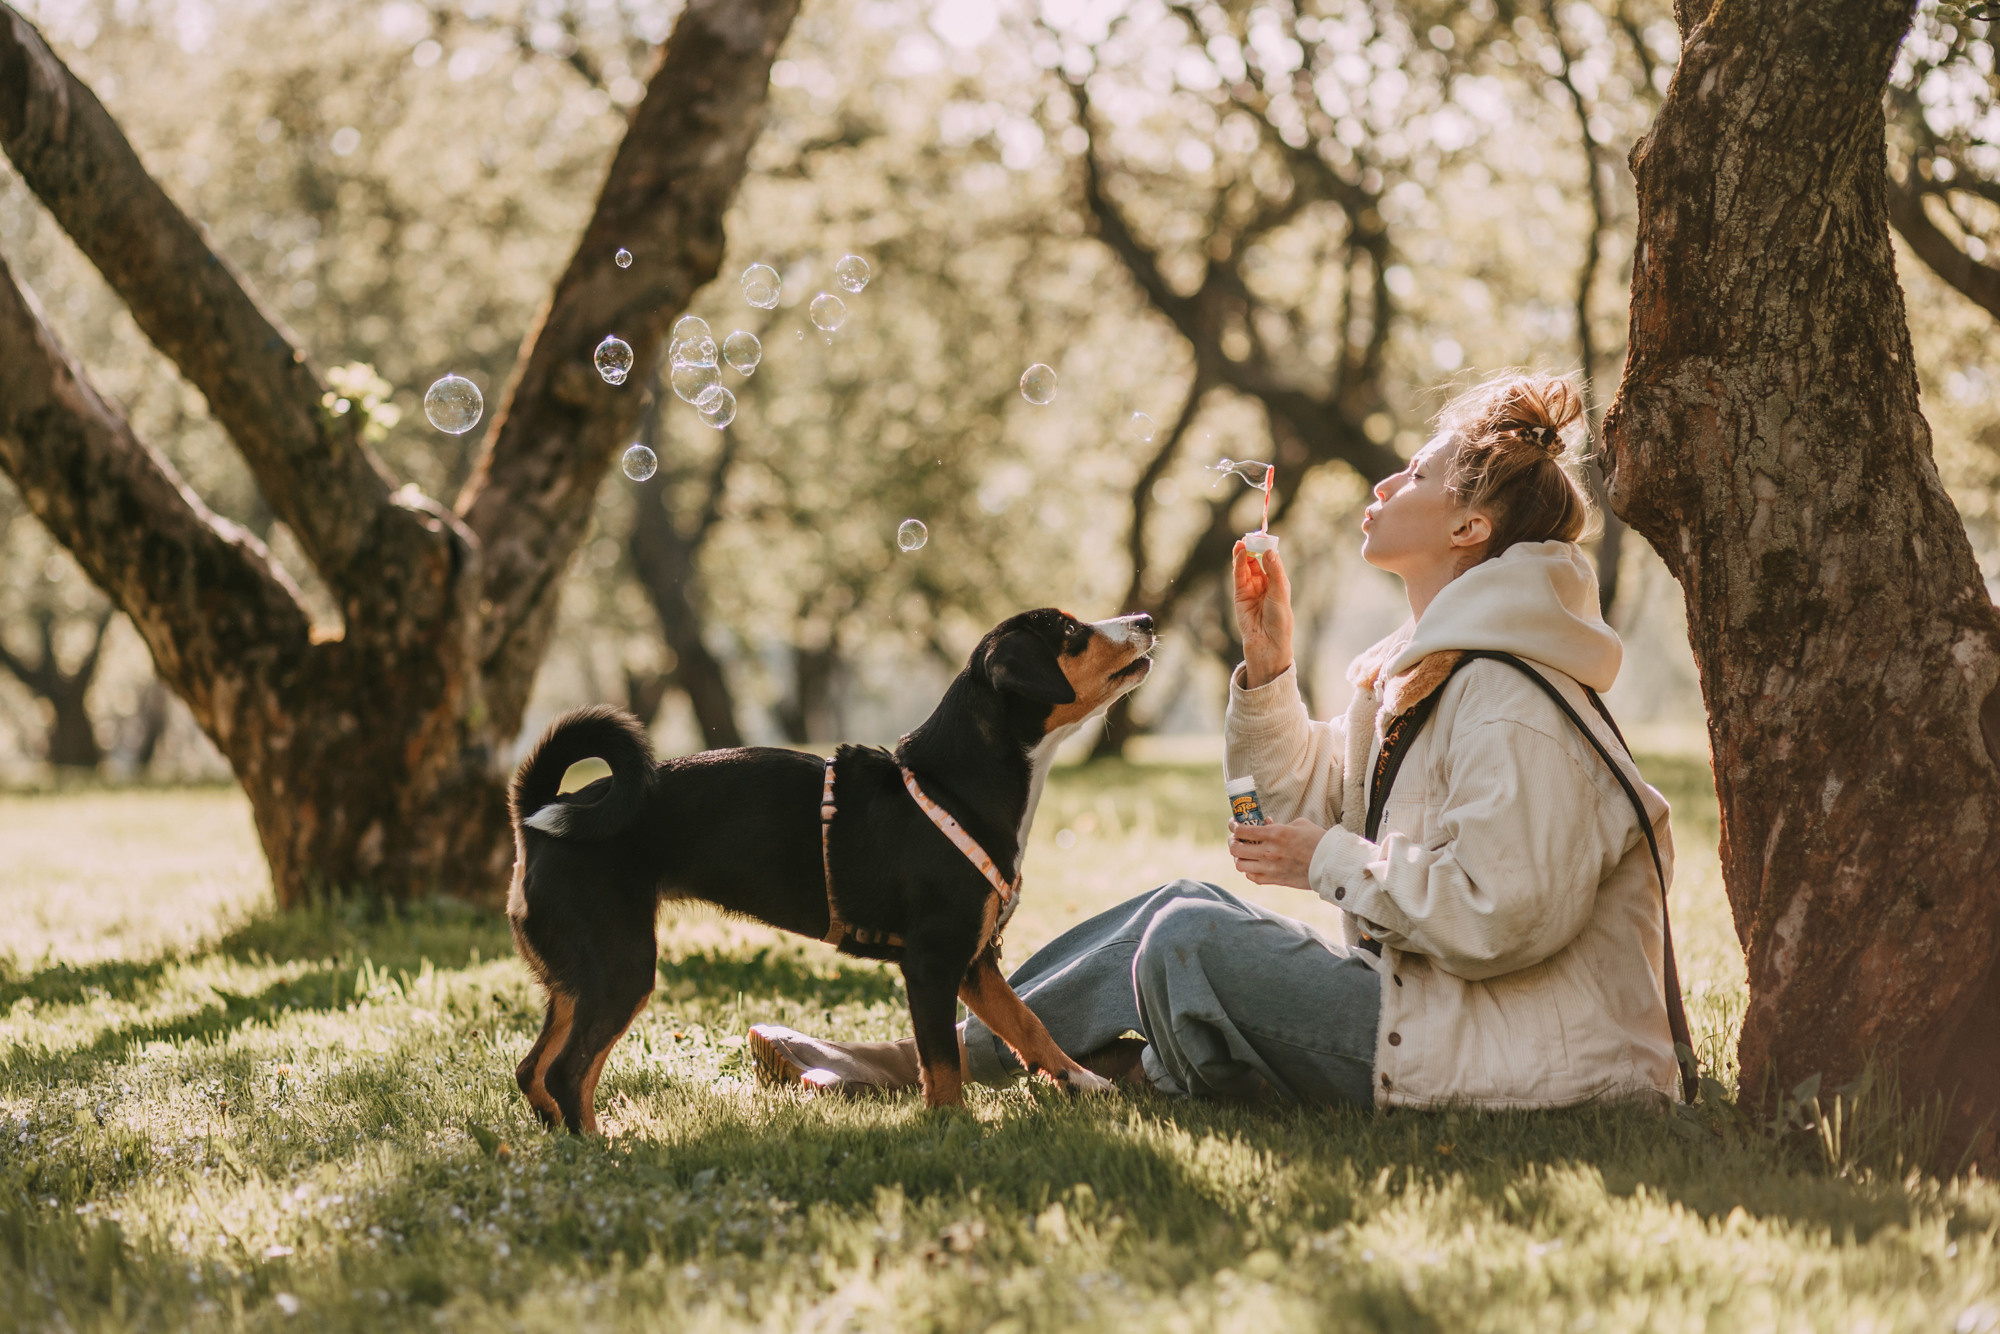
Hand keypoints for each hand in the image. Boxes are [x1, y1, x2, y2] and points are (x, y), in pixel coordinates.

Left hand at [1229, 817, 1325, 888]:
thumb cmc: (1318, 840)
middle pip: (1236, 849)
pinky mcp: (1275, 880)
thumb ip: (1278, 824)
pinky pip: (1252, 877)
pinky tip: (1254, 864)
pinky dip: (1249, 870)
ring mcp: (1271, 868)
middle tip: (1236, 839)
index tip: (1234, 824)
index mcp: (1275, 834)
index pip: (1242, 831)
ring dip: (1238, 857)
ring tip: (1243, 853)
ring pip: (1240, 865)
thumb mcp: (1299, 824)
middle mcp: (1269, 851)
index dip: (1234, 826)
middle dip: (1232, 842)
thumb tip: (1266, 823)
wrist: (1331, 863)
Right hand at [1232, 541, 1294, 687]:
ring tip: (1242, 542)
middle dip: (1254, 548)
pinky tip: (1240, 553)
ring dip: (1244, 553)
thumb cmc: (1280, 621)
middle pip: (1257, 560)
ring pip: (1246, 566)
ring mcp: (1251, 589)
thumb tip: (1270, 551)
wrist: (1267, 643)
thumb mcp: (1280, 593)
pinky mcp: (1239, 595)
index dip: (1267, 547)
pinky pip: (1238, 576)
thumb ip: (1274, 571)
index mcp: (1278, 582)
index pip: (1271, 559)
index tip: (1263, 534)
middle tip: (1250, 536)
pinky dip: (1239, 564)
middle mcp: (1264, 583)